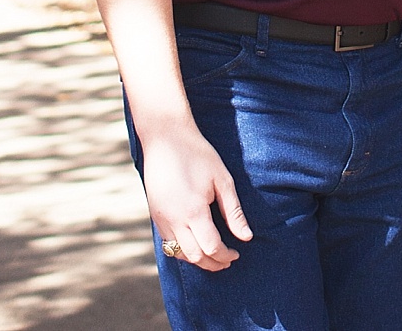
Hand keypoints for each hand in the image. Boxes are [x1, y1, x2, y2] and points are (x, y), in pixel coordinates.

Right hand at [141, 120, 252, 270]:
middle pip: (194, 257)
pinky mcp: (155, 215)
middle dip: (213, 263)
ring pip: (179, 254)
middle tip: (228, 259)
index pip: (211, 248)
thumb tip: (246, 237)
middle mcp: (173, 219)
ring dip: (197, 259)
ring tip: (213, 254)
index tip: (236, 252)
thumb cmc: (197, 154)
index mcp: (193, 211)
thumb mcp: (222, 180)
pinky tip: (196, 242)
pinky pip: (168, 244)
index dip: (225, 255)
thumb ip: (234, 211)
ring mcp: (161, 219)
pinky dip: (183, 250)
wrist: (166, 137)